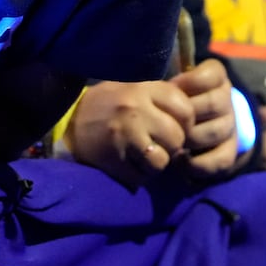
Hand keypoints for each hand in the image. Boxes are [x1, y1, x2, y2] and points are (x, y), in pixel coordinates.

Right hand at [66, 77, 196, 187]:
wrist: (69, 121)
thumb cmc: (110, 103)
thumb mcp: (137, 88)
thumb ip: (163, 98)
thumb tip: (196, 117)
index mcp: (144, 88)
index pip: (185, 108)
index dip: (186, 122)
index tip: (177, 125)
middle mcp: (135, 110)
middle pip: (176, 137)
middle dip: (173, 145)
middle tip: (161, 143)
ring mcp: (124, 136)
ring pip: (162, 161)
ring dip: (158, 163)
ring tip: (147, 155)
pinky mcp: (114, 160)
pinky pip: (142, 176)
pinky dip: (141, 175)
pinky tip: (131, 164)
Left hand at [168, 59, 240, 180]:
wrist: (195, 124)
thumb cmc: (174, 100)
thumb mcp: (171, 84)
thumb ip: (165, 80)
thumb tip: (152, 81)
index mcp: (216, 77)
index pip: (209, 75)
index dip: (188, 83)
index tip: (170, 88)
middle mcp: (227, 100)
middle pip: (214, 104)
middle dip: (186, 114)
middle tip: (168, 119)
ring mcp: (231, 126)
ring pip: (215, 132)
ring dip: (190, 139)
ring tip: (172, 141)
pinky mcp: (230, 151)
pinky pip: (220, 159)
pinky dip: (197, 164)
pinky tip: (180, 161)